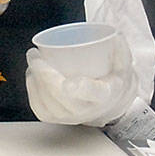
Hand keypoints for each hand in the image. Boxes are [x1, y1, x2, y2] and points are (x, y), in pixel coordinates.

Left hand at [24, 34, 138, 126]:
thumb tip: (113, 35)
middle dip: (43, 74)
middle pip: (61, 95)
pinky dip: (32, 91)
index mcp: (104, 94)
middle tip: (34, 55)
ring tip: (33, 62)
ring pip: (47, 102)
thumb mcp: (123, 63)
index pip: (93, 93)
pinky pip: (39, 109)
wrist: (108, 103)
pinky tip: (31, 77)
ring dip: (35, 80)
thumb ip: (119, 48)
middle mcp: (86, 109)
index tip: (69, 82)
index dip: (81, 89)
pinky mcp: (57, 120)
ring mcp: (70, 117)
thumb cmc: (112, 80)